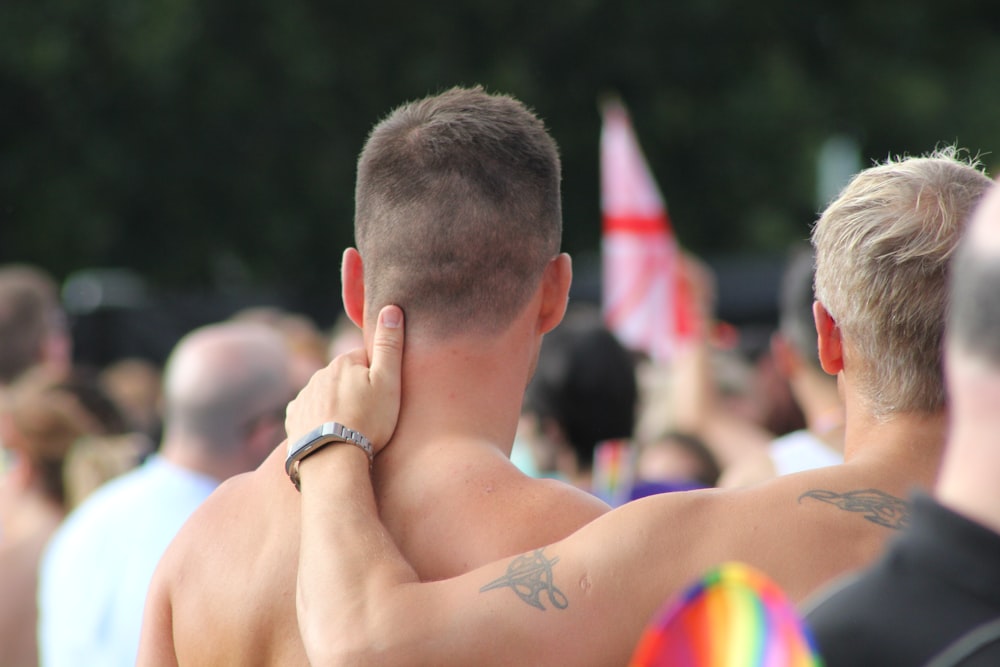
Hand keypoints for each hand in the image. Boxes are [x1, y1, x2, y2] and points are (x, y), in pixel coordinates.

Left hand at [286, 305, 403, 454]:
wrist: (332, 460)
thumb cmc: (368, 421)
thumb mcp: (389, 382)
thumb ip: (390, 345)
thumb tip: (391, 308)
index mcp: (343, 362)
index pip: (365, 360)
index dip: (377, 375)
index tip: (384, 395)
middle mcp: (319, 374)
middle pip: (344, 376)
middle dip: (355, 389)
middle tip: (371, 414)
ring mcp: (304, 397)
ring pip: (325, 394)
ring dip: (337, 404)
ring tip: (352, 428)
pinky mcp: (294, 419)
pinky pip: (308, 413)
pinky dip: (319, 419)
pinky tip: (329, 433)